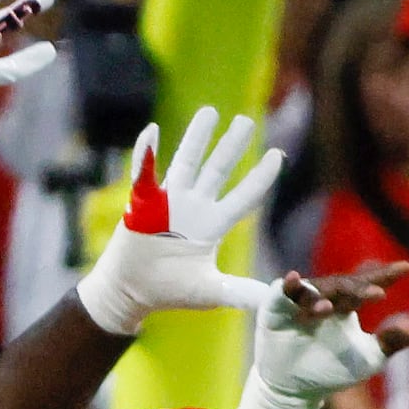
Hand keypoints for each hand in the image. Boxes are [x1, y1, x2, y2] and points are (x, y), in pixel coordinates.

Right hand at [73, 106, 286, 335]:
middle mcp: (194, 208)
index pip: (243, 197)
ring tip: (210, 111)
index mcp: (213, 225)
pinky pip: (144, 173)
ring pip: (186, 161)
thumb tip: (276, 297)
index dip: (260, 177)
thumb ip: (242, 292)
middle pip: (217, 169)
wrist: (130, 291)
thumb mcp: (211, 292)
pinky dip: (146, 153)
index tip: (278, 154)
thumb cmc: (170, 290)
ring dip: (197, 137)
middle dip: (232, 146)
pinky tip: (153, 131)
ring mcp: (168, 202)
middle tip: (247, 121)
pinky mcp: (141, 203)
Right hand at [234, 266, 408, 408]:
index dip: (385, 276)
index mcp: (346, 306)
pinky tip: (294, 279)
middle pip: (343, 286)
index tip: (406, 269)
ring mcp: (301, 302)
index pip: (367, 286)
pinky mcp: (277, 308)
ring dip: (324, 295)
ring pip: (316, 290)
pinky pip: (283, 294)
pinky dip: (290, 288)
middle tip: (377, 292)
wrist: (297, 390)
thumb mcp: (370, 356)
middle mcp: (325, 298)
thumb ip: (395, 339)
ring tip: (332, 307)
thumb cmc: (333, 369)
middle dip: (358, 288)